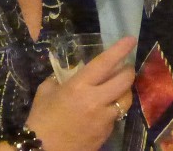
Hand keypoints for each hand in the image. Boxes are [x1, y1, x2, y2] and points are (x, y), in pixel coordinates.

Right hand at [26, 36, 136, 150]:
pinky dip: (114, 109)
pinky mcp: (106, 133)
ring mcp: (104, 118)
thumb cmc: (41, 119)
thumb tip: (68, 73)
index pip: (105, 63)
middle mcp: (96, 100)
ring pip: (126, 100)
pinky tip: (104, 109)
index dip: (120, 50)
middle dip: (128, 71)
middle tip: (125, 67)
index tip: (131, 39)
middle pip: (124, 81)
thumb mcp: (46, 91)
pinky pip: (116, 116)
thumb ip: (59, 79)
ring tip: (117, 88)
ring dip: (124, 91)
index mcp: (79, 86)